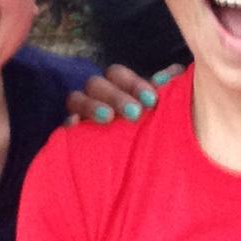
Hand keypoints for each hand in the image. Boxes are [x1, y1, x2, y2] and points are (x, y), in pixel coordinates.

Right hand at [66, 63, 184, 125]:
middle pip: (97, 83)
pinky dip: (69, 122)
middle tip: (135, 113)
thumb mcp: (158, 111)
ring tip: (108, 118)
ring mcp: (79, 113)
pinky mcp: (70, 134)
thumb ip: (167, 90)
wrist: (129, 169)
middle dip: (116, 96)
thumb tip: (177, 70)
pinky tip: (76, 126)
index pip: (118, 74)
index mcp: (117, 87)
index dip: (134, 84)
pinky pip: (64, 123)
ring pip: (76, 98)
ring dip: (92, 106)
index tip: (151, 100)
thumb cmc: (148, 130)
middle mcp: (96, 96)